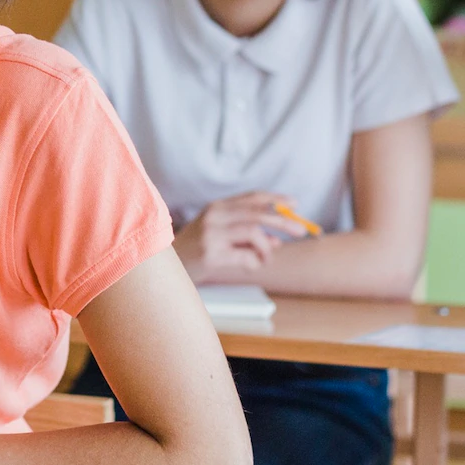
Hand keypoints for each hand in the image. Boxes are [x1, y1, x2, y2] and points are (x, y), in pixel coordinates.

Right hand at [173, 192, 309, 280]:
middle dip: (283, 222)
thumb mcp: (220, 236)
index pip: (252, 197)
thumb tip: (277, 241)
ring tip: (266, 258)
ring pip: (254, 234)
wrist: (163, 267)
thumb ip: (246, 235)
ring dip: (267, 248)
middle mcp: (214, 216)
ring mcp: (211, 235)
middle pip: (257, 213)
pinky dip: (255, 263)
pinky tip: (250, 266)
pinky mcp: (211, 255)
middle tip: (301, 231)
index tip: (295, 205)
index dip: (276, 200)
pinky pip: (246, 258)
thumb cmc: (195, 252)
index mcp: (216, 207)